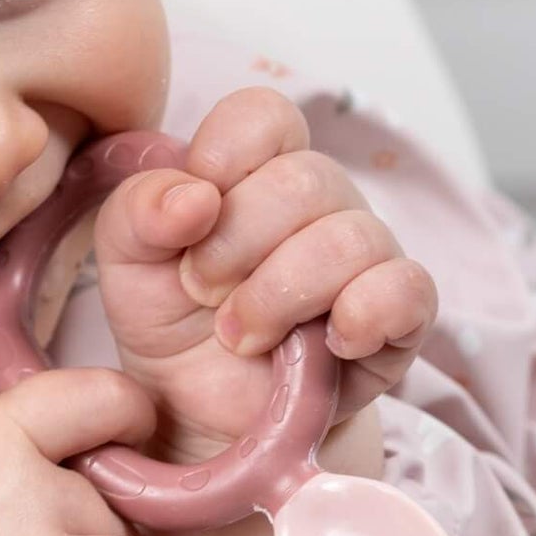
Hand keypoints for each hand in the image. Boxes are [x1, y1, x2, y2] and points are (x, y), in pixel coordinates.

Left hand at [93, 86, 437, 535]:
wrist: (203, 420)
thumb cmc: (171, 324)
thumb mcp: (127, 263)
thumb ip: (137, 211)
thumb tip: (192, 194)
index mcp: (255, 170)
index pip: (265, 115)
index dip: (226, 155)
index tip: (191, 215)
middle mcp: (320, 202)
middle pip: (306, 178)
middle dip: (237, 244)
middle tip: (203, 294)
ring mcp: (367, 257)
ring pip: (351, 236)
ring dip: (279, 294)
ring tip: (240, 336)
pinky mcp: (400, 319)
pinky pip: (409, 290)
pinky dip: (362, 314)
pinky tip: (321, 345)